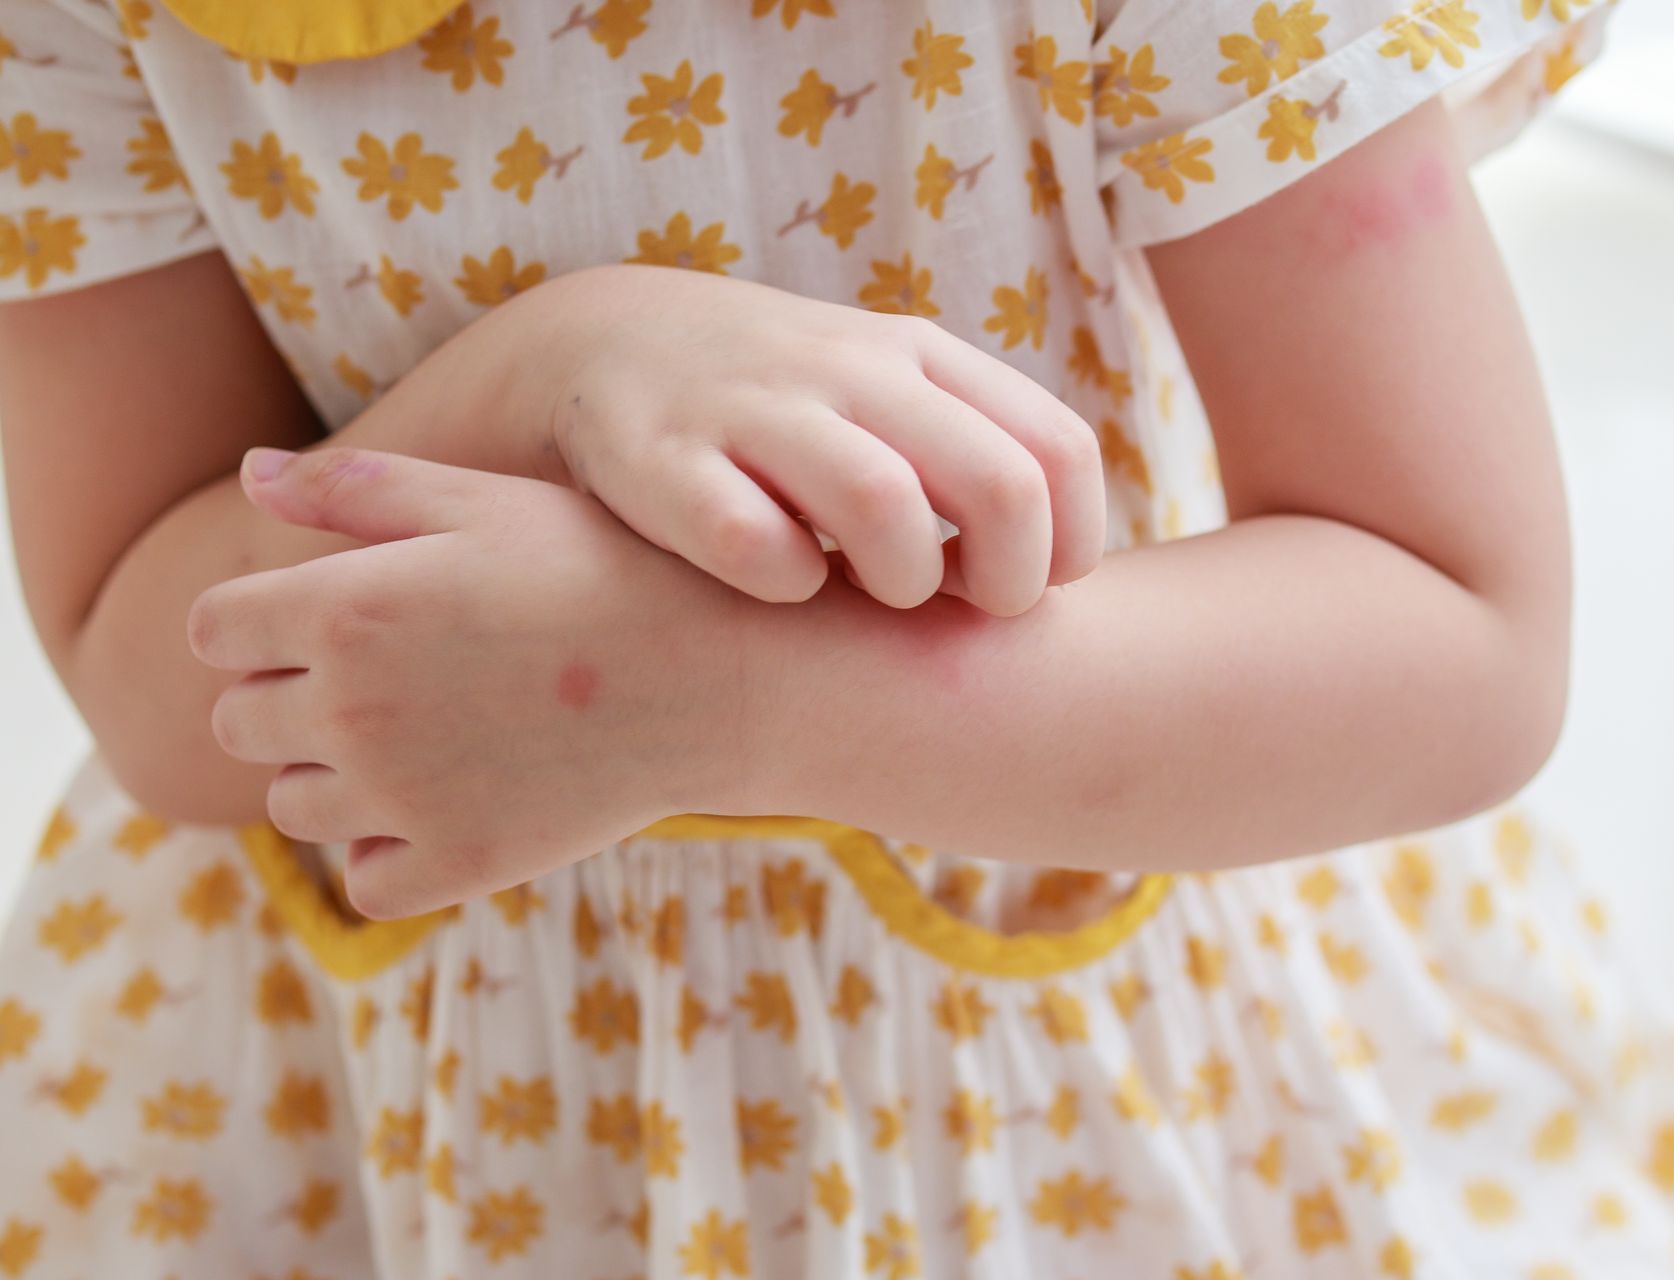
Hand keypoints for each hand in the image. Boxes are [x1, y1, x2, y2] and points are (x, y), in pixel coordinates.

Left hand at [187, 446, 781, 918]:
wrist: (722, 672)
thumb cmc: (605, 566)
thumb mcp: (483, 502)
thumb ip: (355, 491)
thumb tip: (249, 475)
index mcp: (343, 607)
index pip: (214, 632)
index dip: (260, 622)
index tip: (324, 619)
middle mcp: (351, 708)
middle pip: (240, 722)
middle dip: (291, 696)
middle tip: (390, 675)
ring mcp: (401, 798)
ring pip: (294, 805)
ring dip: (334, 775)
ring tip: (425, 737)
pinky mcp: (456, 864)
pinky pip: (365, 877)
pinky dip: (388, 850)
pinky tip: (447, 803)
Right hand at [545, 265, 1106, 615]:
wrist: (602, 344)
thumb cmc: (784, 406)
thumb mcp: (889, 397)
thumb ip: (973, 460)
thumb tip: (1056, 569)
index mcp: (921, 356)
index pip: (1059, 451)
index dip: (1068, 543)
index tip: (1028, 585)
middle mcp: (851, 371)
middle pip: (999, 485)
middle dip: (1008, 582)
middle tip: (964, 610)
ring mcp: (755, 410)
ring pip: (883, 504)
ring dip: (901, 581)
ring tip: (873, 594)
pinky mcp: (662, 462)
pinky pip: (754, 543)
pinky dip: (785, 583)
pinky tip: (780, 583)